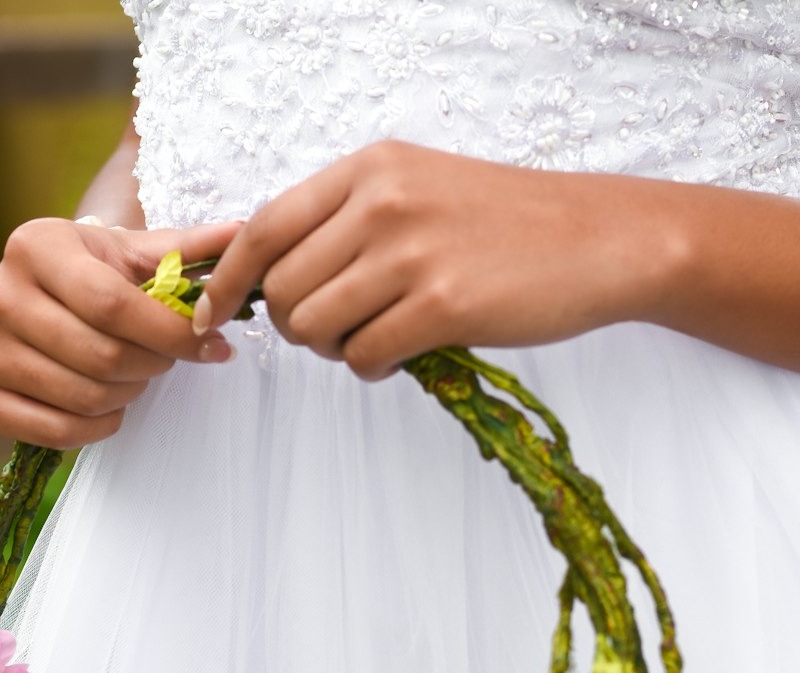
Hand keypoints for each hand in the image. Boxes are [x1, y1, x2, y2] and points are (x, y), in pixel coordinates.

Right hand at [0, 216, 240, 446]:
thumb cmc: (98, 275)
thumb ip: (190, 249)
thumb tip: (245, 232)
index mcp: (35, 245)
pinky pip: (54, 432)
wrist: (42, 300)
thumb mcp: (138, 254)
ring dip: (127, 397)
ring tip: (134, 378)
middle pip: (101, 357)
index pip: (113, 305)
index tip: (212, 346)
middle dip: (151, 367)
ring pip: (82, 397)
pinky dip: (95, 428)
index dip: (171, 334)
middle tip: (163, 361)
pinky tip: (108, 407)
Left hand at [194, 140, 671, 379]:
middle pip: (280, 289)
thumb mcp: (417, 189)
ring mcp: (411, 252)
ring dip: (333, 350)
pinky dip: (373, 368)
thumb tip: (272, 276)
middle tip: (334, 332)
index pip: (262, 226)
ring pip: (313, 327)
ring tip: (375, 339)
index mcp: (368, 169)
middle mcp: (381, 202)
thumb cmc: (503, 225)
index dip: (225, 280)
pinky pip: (362, 357)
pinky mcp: (442, 304)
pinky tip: (405, 354)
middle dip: (292, 326)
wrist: (598, 239)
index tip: (208, 314)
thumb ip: (348, 219)